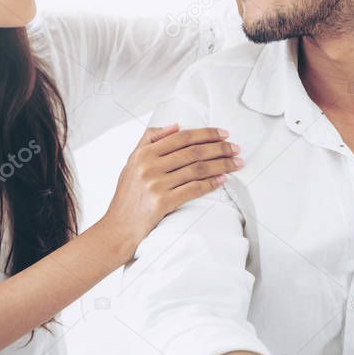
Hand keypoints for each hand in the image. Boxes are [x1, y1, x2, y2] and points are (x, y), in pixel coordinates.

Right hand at [101, 123, 242, 255]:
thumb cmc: (127, 196)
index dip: (206, 134)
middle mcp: (149, 166)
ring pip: (197, 169)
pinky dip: (211, 184)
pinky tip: (223, 180)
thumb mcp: (131, 163)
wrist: (117, 229)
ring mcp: (155, 185)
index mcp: (143, 153)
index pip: (181, 138)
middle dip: (219, 148)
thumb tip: (175, 125)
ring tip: (236, 163)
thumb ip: (149, 140)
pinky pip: (193, 189)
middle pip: (192, 152)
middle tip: (236, 148)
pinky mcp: (162, 203)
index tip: (223, 134)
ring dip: (221, 165)